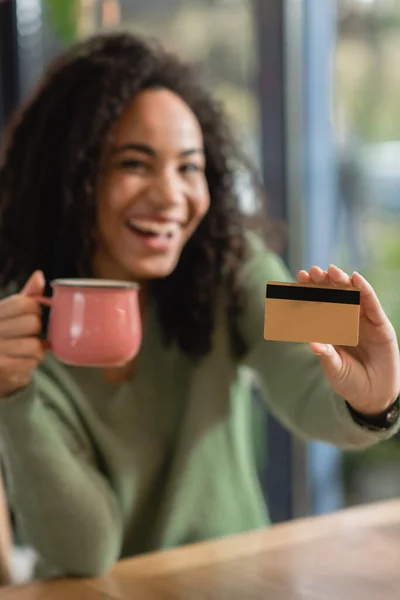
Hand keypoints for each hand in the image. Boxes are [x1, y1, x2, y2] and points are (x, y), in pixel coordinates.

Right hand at [0, 271, 45, 397]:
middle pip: (33, 323)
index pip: (24, 303)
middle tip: (29, 334)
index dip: (35, 309)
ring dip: (37, 349)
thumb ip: (25, 297)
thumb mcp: (8, 314)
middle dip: (37, 330)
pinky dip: (32, 362)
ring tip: (26, 349)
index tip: (32, 314)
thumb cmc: (3, 337)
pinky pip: (32, 362)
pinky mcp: (2, 368)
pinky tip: (21, 361)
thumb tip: (39, 275)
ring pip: (35, 345)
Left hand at [298, 265, 399, 415]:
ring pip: (353, 296)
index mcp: (331, 328)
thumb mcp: (334, 368)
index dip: (310, 291)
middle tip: (313, 271)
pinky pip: (372, 304)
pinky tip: (356, 279)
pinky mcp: (381, 325)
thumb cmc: (349, 381)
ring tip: (332, 271)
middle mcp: (347, 321)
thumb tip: (312, 344)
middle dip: (324, 282)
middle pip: (335, 296)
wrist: (373, 396)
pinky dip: (365, 290)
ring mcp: (364, 321)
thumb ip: (326, 355)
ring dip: (343, 282)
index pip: (320, 304)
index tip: (299, 277)